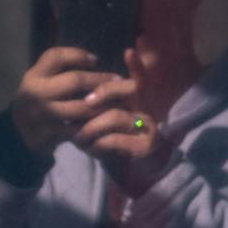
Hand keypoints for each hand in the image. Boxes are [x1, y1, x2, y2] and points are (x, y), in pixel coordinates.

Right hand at [9, 46, 119, 153]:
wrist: (19, 134)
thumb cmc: (39, 101)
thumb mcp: (40, 81)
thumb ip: (58, 70)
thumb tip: (93, 60)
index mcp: (34, 76)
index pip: (56, 57)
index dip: (78, 55)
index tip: (95, 60)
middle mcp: (36, 93)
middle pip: (74, 80)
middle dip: (99, 79)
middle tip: (118, 80)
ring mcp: (43, 115)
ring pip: (81, 107)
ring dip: (104, 103)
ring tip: (119, 100)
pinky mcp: (51, 134)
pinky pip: (79, 128)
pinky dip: (96, 123)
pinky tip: (108, 119)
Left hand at [72, 50, 169, 180]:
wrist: (140, 176)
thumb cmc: (120, 146)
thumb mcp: (108, 126)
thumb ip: (101, 110)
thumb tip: (81, 96)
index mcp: (139, 102)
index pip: (140, 79)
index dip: (137, 66)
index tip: (129, 51)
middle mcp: (148, 110)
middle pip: (131, 89)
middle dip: (105, 91)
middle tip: (86, 101)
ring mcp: (150, 128)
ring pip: (117, 116)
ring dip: (92, 127)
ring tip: (78, 137)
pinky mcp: (146, 147)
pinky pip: (115, 139)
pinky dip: (99, 144)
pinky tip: (92, 150)